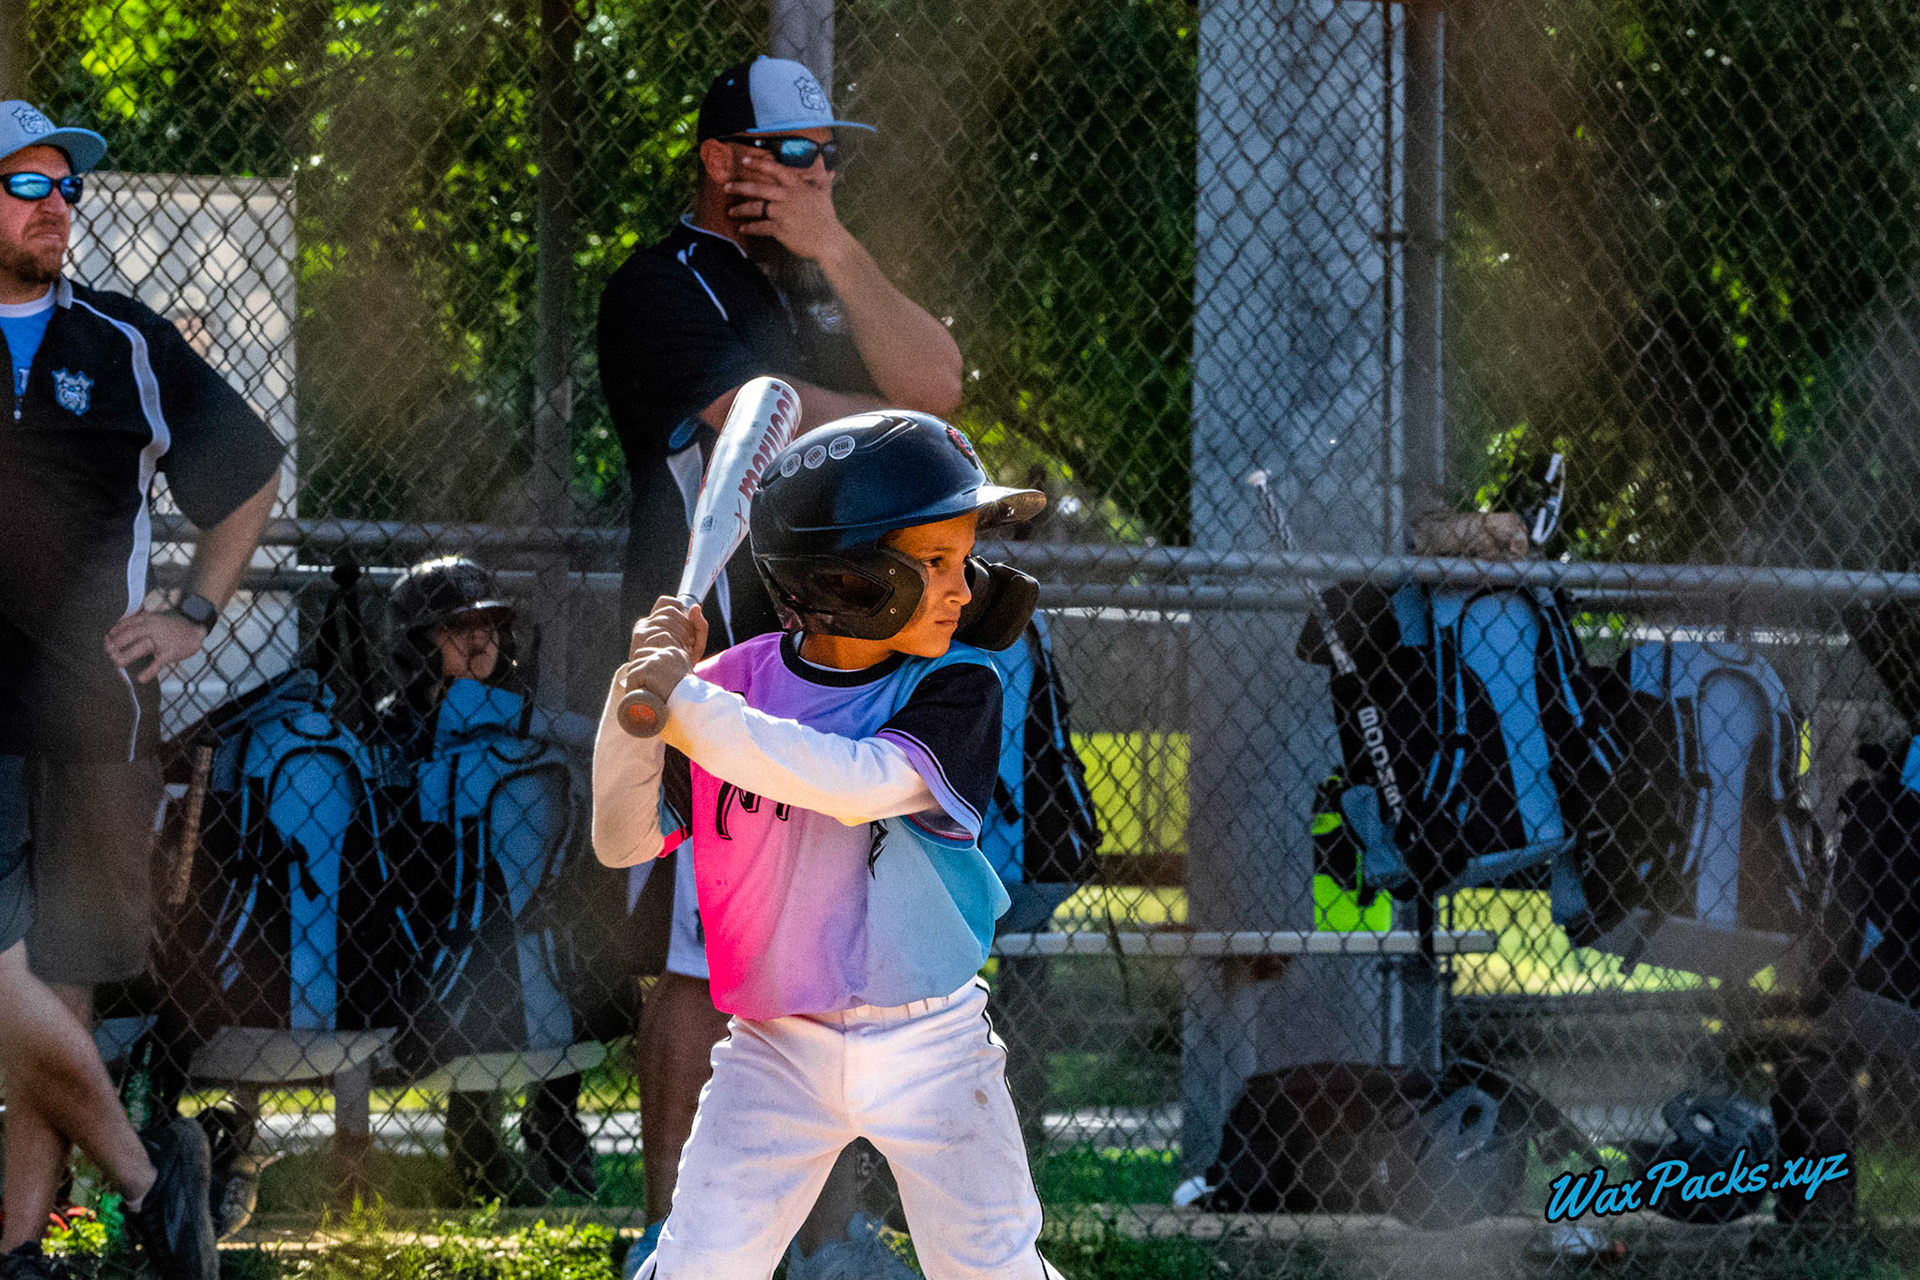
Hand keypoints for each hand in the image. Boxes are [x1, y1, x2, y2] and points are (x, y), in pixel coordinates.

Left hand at [105, 608, 209, 682]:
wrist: (197, 627)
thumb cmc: (171, 626)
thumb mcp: (155, 619)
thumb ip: (138, 624)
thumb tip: (114, 634)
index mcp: (147, 619)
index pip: (126, 624)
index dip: (113, 633)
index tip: (103, 640)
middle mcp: (153, 627)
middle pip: (131, 634)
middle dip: (117, 644)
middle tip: (106, 653)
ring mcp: (162, 639)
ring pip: (142, 647)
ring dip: (128, 656)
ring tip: (116, 664)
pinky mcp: (171, 652)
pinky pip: (158, 663)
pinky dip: (149, 671)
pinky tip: (141, 679)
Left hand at [618, 645, 692, 707]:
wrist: (691, 706)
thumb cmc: (688, 699)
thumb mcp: (683, 679)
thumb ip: (672, 672)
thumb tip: (659, 675)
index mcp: (675, 653)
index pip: (651, 652)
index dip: (644, 666)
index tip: (644, 681)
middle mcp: (666, 653)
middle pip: (639, 656)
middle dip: (636, 672)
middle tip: (637, 688)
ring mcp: (657, 659)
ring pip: (633, 667)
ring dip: (634, 682)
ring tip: (637, 695)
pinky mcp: (648, 669)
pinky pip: (631, 677)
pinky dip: (631, 688)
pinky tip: (636, 697)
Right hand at [629, 597, 707, 663]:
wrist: (665, 689)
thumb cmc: (680, 665)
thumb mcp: (695, 645)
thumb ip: (699, 626)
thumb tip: (695, 608)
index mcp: (653, 623)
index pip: (668, 602)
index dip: (682, 612)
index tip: (688, 630)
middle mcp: (644, 625)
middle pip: (671, 610)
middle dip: (686, 625)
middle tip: (689, 644)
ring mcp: (641, 632)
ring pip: (667, 618)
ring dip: (682, 633)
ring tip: (684, 650)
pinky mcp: (641, 640)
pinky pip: (663, 631)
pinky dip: (676, 640)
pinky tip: (678, 652)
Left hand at [725, 152, 853, 263]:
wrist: (828, 240)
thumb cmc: (826, 215)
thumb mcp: (825, 191)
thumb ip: (821, 176)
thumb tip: (824, 163)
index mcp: (796, 186)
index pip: (775, 170)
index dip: (758, 164)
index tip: (744, 160)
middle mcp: (787, 197)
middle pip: (759, 189)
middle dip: (740, 187)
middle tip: (726, 187)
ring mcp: (782, 213)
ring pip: (756, 208)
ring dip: (741, 209)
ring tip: (731, 212)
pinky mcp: (780, 230)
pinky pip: (761, 227)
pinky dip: (750, 228)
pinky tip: (743, 228)